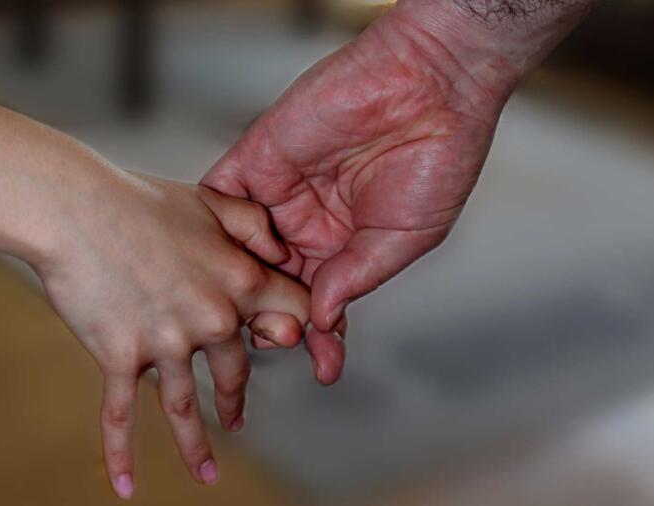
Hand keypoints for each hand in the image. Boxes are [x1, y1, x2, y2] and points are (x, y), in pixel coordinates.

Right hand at [34, 170, 309, 498]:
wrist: (75, 207)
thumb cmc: (140, 199)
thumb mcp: (213, 199)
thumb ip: (256, 224)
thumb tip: (282, 252)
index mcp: (239, 280)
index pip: (292, 319)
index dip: (304, 336)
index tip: (304, 356)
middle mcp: (211, 318)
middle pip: (238, 372)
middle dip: (237, 398)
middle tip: (236, 416)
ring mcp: (166, 343)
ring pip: (185, 407)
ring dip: (197, 443)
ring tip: (207, 471)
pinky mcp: (121, 356)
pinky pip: (121, 416)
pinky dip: (121, 455)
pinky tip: (126, 485)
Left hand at [202, 2, 518, 384]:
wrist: (431, 85)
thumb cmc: (436, 157)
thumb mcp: (405, 238)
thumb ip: (357, 278)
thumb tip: (320, 319)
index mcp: (345, 242)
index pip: (318, 300)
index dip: (319, 335)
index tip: (324, 368)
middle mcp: (308, 222)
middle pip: (272, 282)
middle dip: (271, 316)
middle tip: (276, 340)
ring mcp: (280, 192)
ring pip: (240, 249)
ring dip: (238, 282)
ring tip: (247, 310)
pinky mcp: (257, 158)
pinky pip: (220, 199)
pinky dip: (216, 229)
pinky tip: (218, 258)